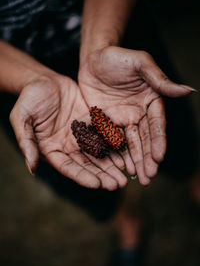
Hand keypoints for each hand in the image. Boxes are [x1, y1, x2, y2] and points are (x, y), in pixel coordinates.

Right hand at [10, 75, 127, 189]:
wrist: (44, 80)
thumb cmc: (29, 98)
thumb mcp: (22, 117)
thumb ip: (26, 140)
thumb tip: (31, 167)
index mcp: (51, 149)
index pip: (68, 167)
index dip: (82, 176)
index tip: (97, 184)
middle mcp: (68, 146)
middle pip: (87, 164)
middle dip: (102, 175)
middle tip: (117, 184)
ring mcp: (81, 136)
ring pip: (98, 153)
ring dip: (112, 165)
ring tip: (126, 174)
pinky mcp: (91, 124)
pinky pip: (104, 136)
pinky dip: (114, 146)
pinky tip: (126, 154)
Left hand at [79, 46, 192, 184]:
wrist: (93, 58)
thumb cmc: (118, 57)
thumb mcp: (140, 63)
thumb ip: (160, 79)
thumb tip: (189, 90)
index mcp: (150, 101)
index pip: (156, 125)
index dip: (158, 142)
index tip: (159, 158)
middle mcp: (138, 114)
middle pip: (144, 139)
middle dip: (147, 159)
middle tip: (149, 178)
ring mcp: (121, 119)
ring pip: (129, 144)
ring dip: (134, 161)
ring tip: (137, 178)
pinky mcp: (105, 122)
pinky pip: (110, 141)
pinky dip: (115, 155)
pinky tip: (119, 168)